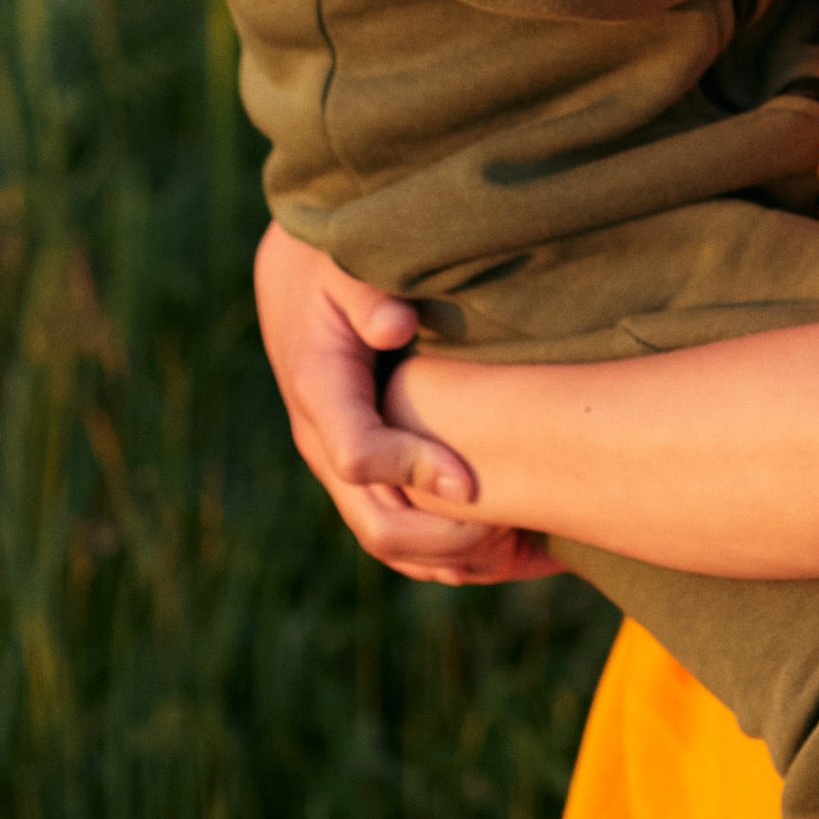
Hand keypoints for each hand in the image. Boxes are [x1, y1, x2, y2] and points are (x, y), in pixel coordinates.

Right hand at [252, 220, 563, 587]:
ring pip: (387, 540)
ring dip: (450, 557)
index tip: (471, 483)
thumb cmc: (336, 262)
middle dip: (444, 539)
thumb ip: (368, 294)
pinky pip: (396, 531)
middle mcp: (323, 440)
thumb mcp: (347, 265)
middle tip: (513, 534)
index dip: (413, 472)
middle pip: (375, 522)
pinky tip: (503, 548)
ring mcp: (339, 462)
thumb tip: (394, 328)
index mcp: (320, 388)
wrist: (298, 278)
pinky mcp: (358, 471)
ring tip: (520, 550)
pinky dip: (443, 552)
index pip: (357, 453)